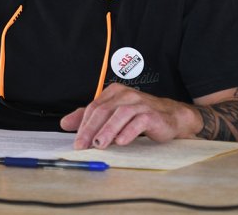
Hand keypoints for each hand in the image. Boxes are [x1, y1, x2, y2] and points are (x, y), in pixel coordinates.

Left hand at [59, 83, 199, 149]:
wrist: (172, 117)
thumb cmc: (141, 116)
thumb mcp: (113, 115)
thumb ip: (90, 118)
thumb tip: (65, 123)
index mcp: (114, 92)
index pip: (93, 107)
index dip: (82, 124)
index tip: (76, 141)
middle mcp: (125, 95)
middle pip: (103, 110)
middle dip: (90, 129)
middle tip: (82, 145)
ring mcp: (139, 103)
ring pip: (119, 115)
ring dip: (107, 131)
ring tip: (99, 145)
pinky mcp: (152, 114)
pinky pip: (138, 122)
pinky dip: (128, 132)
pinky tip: (121, 142)